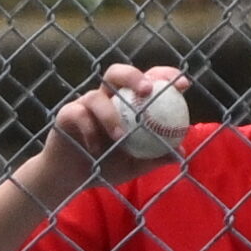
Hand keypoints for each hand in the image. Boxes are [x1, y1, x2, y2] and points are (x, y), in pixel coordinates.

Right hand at [33, 63, 190, 183]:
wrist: (72, 178)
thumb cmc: (106, 165)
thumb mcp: (135, 164)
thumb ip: (155, 156)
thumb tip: (181, 152)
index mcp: (126, 102)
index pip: (146, 80)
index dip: (165, 75)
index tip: (184, 85)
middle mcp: (106, 97)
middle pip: (117, 73)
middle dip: (133, 75)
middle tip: (147, 91)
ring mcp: (84, 104)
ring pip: (96, 96)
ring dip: (110, 115)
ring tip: (120, 137)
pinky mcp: (67, 114)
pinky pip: (78, 115)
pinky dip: (89, 130)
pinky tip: (96, 148)